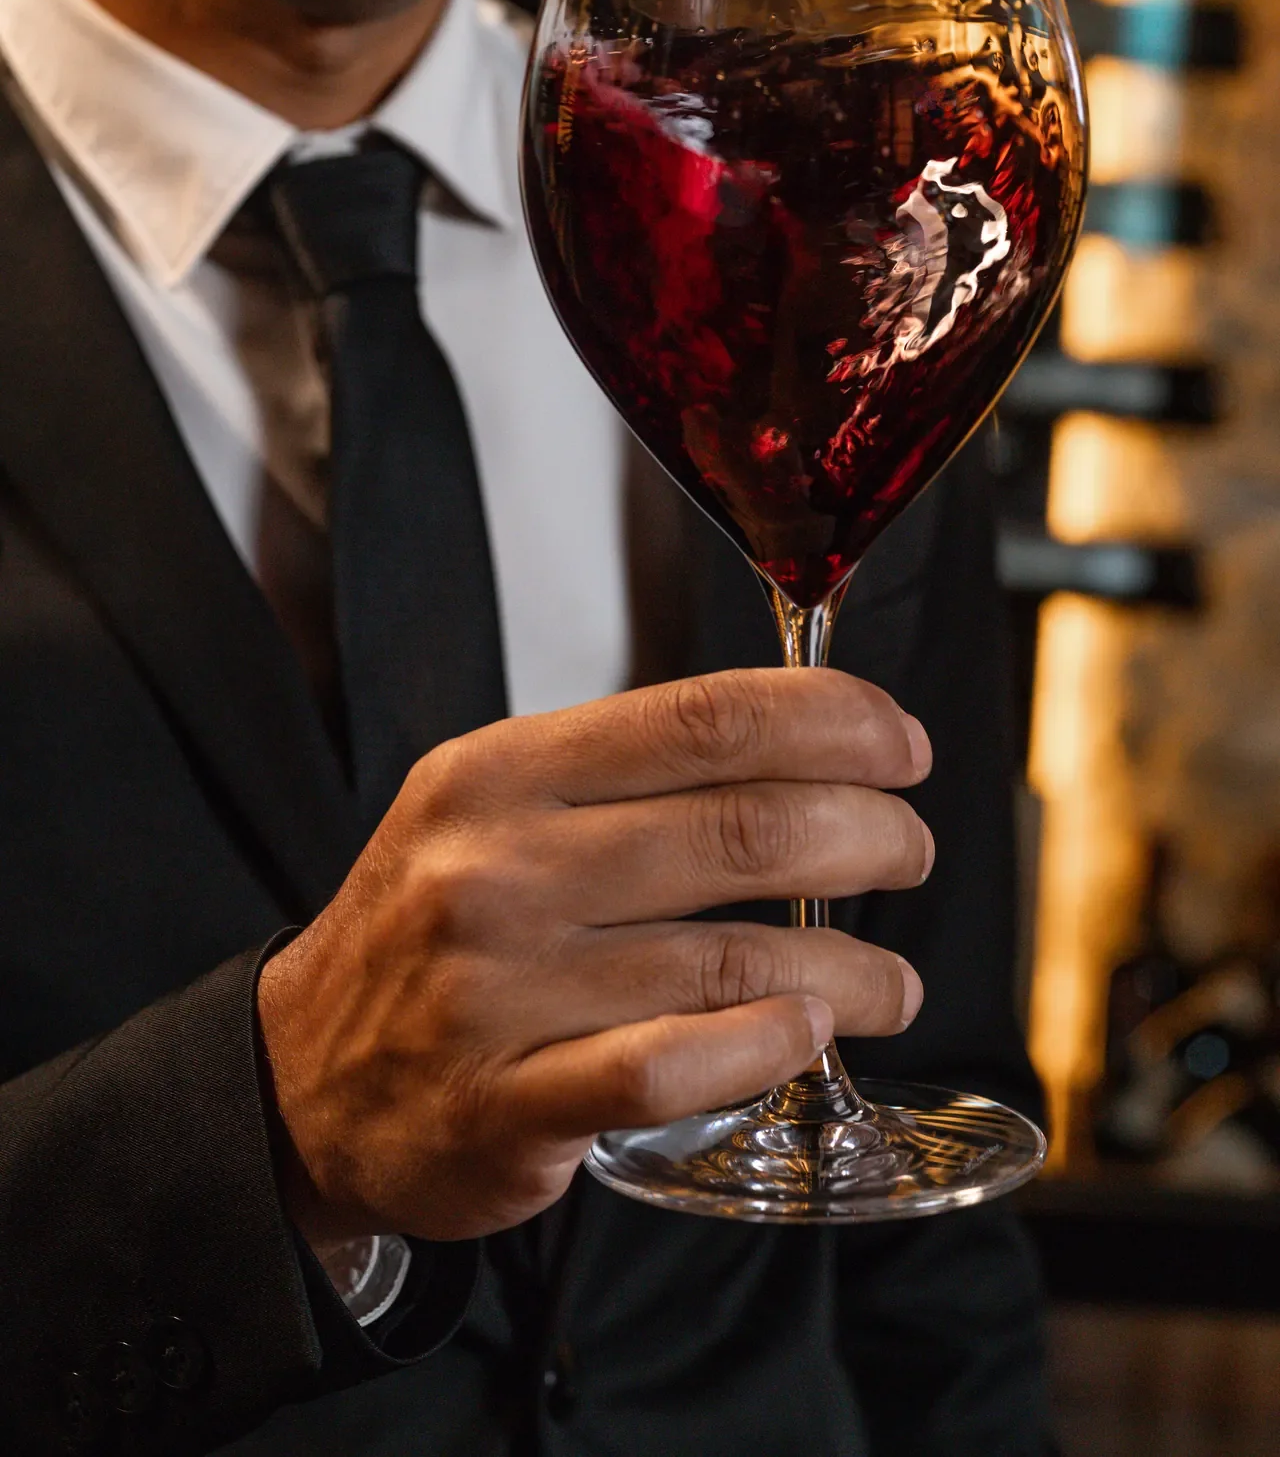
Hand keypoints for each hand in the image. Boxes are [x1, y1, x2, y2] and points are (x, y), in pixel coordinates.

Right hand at [257, 668, 933, 1246]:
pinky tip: (809, 1038)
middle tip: (910, 849)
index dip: (830, 723)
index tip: (899, 743)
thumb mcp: (490, 810)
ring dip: (851, 968)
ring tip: (891, 979)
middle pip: (743, 827)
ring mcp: (498, 987)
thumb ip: (623, 774)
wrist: (299, 1077)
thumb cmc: (431, 928)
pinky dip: (767, 1049)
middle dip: (868, 834)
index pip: (701, 718)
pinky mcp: (507, 1103)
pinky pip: (674, 1067)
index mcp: (500, 774)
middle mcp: (495, 867)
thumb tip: (804, 741)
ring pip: (734, 960)